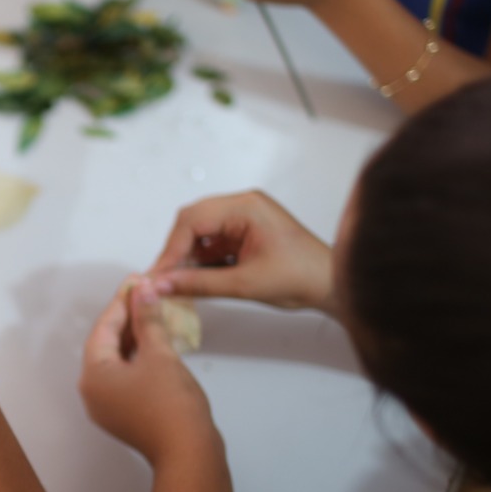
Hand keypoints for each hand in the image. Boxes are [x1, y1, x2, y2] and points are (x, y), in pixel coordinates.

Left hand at [80, 277, 215, 464]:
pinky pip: (127, 376)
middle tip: (146, 292)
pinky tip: (157, 340)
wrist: (189, 454)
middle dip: (128, 317)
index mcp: (93, 375)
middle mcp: (93, 391)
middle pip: (108, 344)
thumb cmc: (171, 405)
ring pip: (118, 360)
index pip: (104, 328)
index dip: (122, 302)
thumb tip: (142, 291)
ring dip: (136, 336)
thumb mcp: (159, 354)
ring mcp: (108, 405)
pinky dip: (140, 357)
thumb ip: (148, 320)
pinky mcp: (125, 413)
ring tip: (154, 311)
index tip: (136, 281)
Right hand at [149, 190, 335, 314]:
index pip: (192, 221)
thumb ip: (199, 284)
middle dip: (175, 252)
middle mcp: (243, 205)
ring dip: (186, 258)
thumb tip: (161, 286)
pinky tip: (193, 281)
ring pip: (200, 233)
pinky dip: (201, 261)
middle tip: (161, 280)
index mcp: (246, 207)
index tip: (157, 276)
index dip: (170, 250)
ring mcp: (244, 218)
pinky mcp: (245, 233)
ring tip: (175, 284)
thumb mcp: (244, 284)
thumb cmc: (300, 278)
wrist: (333, 284)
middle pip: (192, 222)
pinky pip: (213, 242)